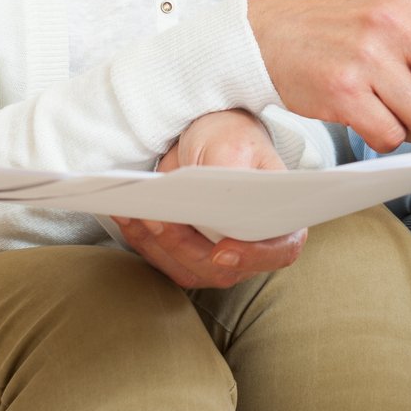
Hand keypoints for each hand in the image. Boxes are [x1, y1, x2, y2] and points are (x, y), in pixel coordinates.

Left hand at [114, 109, 304, 289]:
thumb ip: (229, 173)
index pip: (280, 250)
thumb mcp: (233, 146)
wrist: (207, 141)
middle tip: (160, 218)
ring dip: (159, 245)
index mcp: (282, 219)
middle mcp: (254, 247)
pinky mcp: (189, 256)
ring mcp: (221, 257)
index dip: (253, 257)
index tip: (222, 251)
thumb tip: (217, 205)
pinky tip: (129, 216)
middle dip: (185, 246)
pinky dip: (144, 242)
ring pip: (189, 270)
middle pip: (223, 268)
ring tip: (139, 213)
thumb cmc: (231, 140)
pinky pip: (165, 262)